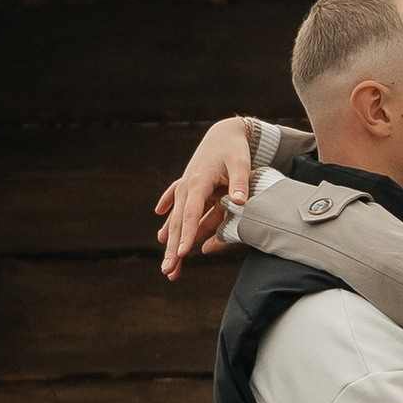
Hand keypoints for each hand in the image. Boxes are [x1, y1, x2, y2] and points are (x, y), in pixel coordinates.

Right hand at [156, 118, 256, 278]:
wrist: (225, 131)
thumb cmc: (235, 148)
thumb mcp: (240, 163)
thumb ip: (239, 184)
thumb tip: (239, 202)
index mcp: (198, 182)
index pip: (190, 214)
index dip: (186, 234)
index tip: (182, 253)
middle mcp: (187, 186)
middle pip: (179, 222)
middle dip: (173, 248)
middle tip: (168, 271)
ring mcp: (185, 186)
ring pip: (176, 218)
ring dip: (170, 241)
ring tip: (167, 264)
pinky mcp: (188, 185)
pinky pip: (175, 202)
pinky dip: (168, 215)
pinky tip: (161, 229)